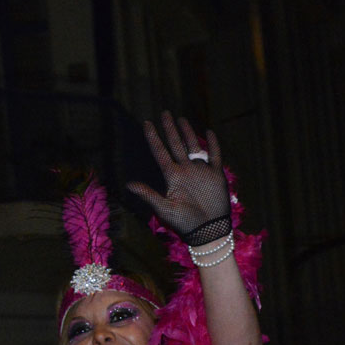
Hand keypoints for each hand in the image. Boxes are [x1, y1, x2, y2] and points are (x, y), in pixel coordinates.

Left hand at [127, 112, 231, 245]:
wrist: (208, 231)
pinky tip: (208, 132)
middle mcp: (185, 171)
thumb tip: (128, 184)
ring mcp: (201, 172)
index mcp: (172, 176)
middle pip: (176, 145)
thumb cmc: (184, 222)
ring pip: (193, 147)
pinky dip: (213, 144)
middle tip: (164, 113)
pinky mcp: (216, 176)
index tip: (146, 123)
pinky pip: (214, 156)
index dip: (153, 138)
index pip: (160, 152)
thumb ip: (148, 194)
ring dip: (187, 133)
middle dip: (170, 129)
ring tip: (181, 119)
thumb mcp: (164, 208)